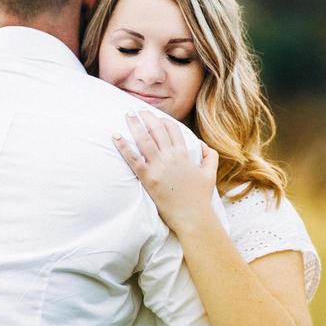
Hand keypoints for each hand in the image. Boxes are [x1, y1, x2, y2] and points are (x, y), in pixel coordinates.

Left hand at [112, 110, 218, 232]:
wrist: (192, 216)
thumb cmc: (200, 197)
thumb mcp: (210, 173)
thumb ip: (210, 156)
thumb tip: (204, 146)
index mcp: (184, 154)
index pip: (172, 129)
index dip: (162, 120)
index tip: (155, 116)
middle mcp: (170, 156)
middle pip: (156, 129)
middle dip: (146, 117)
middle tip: (136, 110)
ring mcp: (158, 166)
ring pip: (143, 139)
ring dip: (134, 124)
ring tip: (127, 115)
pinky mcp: (148, 178)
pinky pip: (133, 158)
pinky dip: (123, 146)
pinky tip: (115, 136)